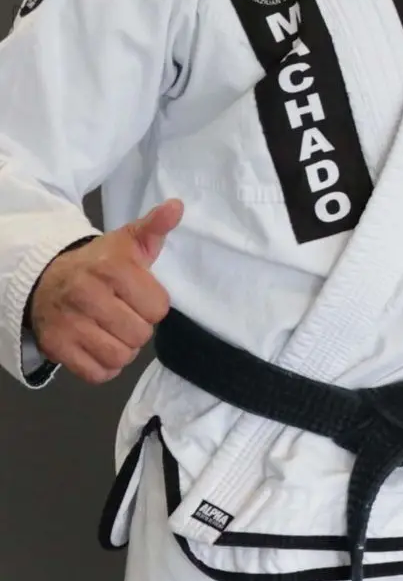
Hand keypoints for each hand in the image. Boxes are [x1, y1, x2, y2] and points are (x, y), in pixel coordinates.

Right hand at [27, 199, 179, 383]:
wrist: (47, 278)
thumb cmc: (100, 262)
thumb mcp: (128, 241)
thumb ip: (155, 227)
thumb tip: (177, 206)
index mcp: (113, 268)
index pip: (158, 308)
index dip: (154, 305)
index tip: (140, 297)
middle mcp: (87, 295)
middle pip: (140, 334)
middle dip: (139, 328)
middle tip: (127, 316)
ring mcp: (69, 323)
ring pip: (120, 356)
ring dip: (123, 349)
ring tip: (115, 332)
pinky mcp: (55, 346)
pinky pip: (96, 373)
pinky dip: (104, 367)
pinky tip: (101, 348)